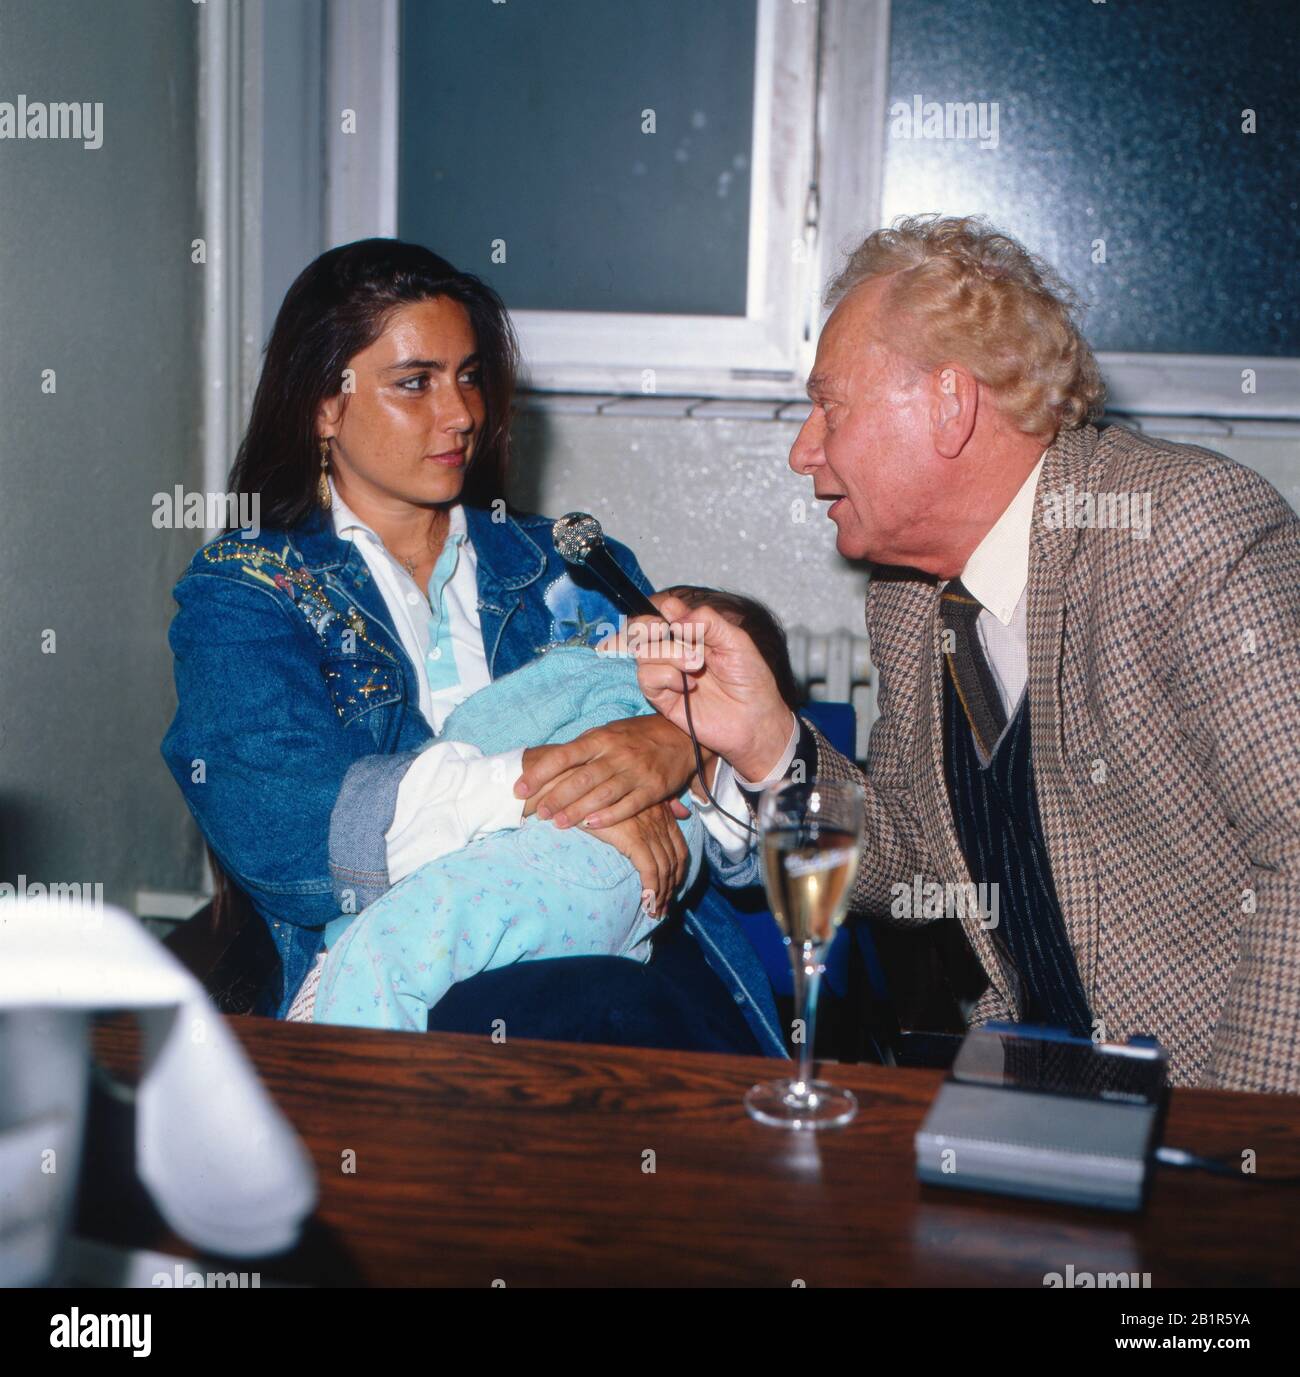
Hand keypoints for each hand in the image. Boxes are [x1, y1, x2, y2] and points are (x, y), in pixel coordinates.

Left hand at [514, 712, 695, 828]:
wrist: (680, 735)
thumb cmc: (635, 736)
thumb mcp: (608, 733)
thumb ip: (583, 748)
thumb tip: (548, 762)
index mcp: (601, 738)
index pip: (564, 755)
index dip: (540, 772)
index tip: (520, 787)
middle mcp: (617, 754)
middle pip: (580, 778)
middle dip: (556, 797)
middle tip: (537, 811)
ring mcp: (635, 771)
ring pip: (601, 794)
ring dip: (577, 811)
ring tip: (556, 823)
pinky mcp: (653, 789)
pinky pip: (628, 806)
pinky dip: (608, 816)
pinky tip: (591, 825)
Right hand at [583, 801, 688, 916]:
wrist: (577, 787)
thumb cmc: (599, 795)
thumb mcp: (633, 798)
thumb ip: (661, 804)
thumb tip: (683, 813)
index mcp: (663, 812)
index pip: (680, 849)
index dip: (679, 873)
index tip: (671, 890)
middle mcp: (661, 820)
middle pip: (674, 863)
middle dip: (671, 889)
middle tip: (662, 909)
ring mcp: (649, 828)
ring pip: (664, 869)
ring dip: (661, 895)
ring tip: (653, 912)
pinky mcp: (633, 837)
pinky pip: (649, 870)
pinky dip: (651, 888)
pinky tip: (646, 901)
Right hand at [628, 594, 795, 781]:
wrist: (754, 720)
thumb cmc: (750, 680)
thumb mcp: (736, 640)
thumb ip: (707, 621)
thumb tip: (672, 614)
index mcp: (692, 632)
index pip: (661, 612)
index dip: (658, 610)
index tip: (670, 615)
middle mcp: (675, 650)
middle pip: (641, 629)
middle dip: (648, 626)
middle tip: (663, 630)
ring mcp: (667, 673)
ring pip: (643, 652)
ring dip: (669, 654)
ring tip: (696, 666)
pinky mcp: (662, 697)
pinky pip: (646, 677)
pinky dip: (665, 676)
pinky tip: (687, 685)